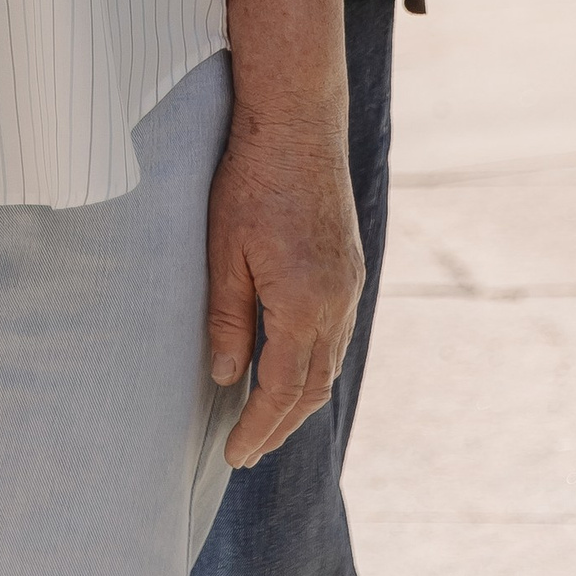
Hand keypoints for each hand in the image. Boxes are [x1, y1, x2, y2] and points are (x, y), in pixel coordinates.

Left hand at [206, 106, 363, 468]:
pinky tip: (293, 363)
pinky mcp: (351, 267)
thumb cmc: (250, 179)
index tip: (235, 454)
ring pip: (330, 363)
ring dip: (300, 396)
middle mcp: (337, 302)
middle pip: (313, 387)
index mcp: (303, 304)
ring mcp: (349, 284)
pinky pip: (338, 333)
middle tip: (248, 451)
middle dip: (279, 425)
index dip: (257, 427)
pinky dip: (315, 361)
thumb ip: (227, 319)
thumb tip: (227, 378)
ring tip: (267, 418)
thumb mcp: (224, 251)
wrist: (297, 121)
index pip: (280, 390)